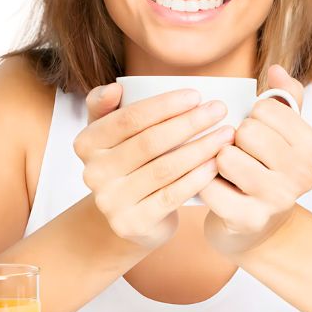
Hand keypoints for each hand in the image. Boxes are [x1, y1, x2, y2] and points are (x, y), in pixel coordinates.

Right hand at [73, 82, 235, 250]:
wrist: (129, 217)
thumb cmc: (128, 164)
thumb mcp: (110, 133)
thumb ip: (105, 105)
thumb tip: (116, 87)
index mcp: (86, 143)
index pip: (129, 118)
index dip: (165, 105)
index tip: (196, 95)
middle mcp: (93, 173)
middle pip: (150, 142)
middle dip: (189, 123)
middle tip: (219, 110)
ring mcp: (111, 201)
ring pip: (164, 168)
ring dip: (200, 148)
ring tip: (225, 134)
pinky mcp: (132, 223)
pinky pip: (171, 196)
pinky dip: (197, 178)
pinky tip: (216, 164)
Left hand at [200, 65, 311, 255]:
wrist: (257, 225)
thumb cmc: (265, 168)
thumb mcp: (280, 132)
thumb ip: (283, 98)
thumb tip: (276, 70)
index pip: (266, 108)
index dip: (251, 118)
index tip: (257, 137)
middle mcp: (304, 175)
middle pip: (247, 131)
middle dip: (233, 139)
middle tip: (240, 155)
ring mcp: (278, 200)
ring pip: (225, 156)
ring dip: (217, 161)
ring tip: (227, 172)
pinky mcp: (249, 220)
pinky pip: (208, 185)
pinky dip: (204, 184)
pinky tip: (216, 189)